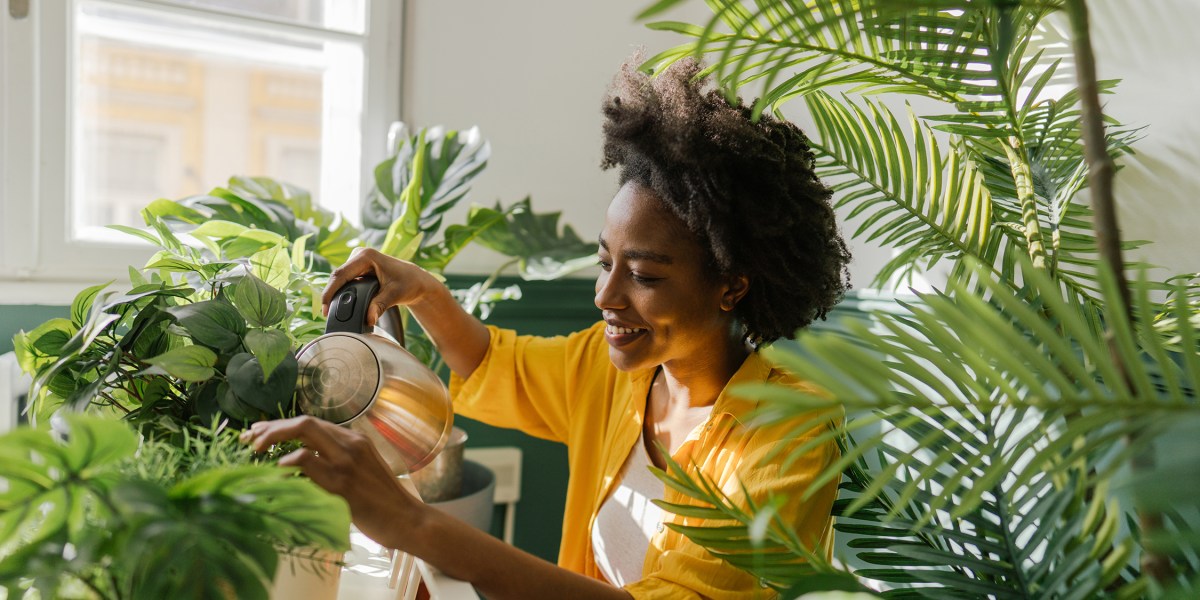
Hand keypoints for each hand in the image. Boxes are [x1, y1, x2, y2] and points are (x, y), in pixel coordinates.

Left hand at [240, 416, 421, 549]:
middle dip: (271, 428)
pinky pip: (308, 462)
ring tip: (256, 452)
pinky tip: (277, 470)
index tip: (259, 434)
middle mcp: (351, 444)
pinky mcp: (343, 483)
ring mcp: (347, 462)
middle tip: (249, 440)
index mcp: (354, 440)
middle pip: (304, 422)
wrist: (407, 519)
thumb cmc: (382, 502)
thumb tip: (300, 464)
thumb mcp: (361, 472)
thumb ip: (335, 462)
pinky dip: (288, 462)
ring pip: (304, 433)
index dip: (281, 426)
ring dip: (273, 439)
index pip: (311, 423)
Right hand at [323, 248, 436, 326]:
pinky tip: (339, 306)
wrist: (416, 280)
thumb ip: (380, 305)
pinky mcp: (357, 269)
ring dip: (335, 295)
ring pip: (339, 280)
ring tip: (332, 313)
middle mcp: (359, 255)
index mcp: (366, 256)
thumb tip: (369, 319)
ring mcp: (357, 261)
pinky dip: (342, 294)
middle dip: (331, 296)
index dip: (330, 292)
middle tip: (328, 315)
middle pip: (337, 277)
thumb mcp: (395, 294)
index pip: (341, 274)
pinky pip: (345, 282)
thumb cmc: (409, 283)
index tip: (326, 309)